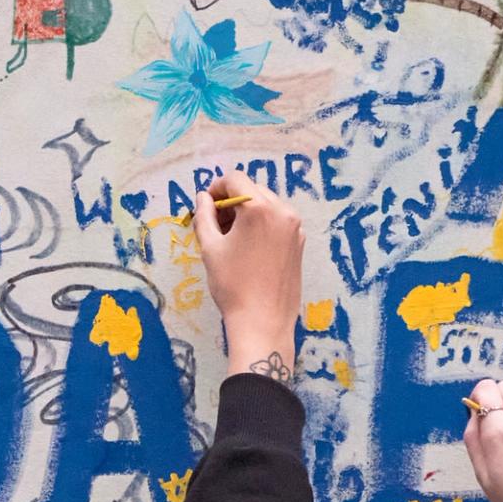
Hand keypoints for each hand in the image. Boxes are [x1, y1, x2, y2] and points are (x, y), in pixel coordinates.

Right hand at [194, 178, 306, 379]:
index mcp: (259, 208)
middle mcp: (282, 210)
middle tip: (215, 224)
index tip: (206, 205)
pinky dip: (261, 225)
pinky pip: (278, 221)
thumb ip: (204, 217)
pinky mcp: (299, 242)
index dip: (216, 188)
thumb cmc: (233, 286)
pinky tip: (249, 248)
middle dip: (231, 201)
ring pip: (266, 205)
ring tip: (231, 239)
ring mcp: (295, 226)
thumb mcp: (210, 249)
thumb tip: (202, 198)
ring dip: (246, 213)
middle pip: (252, 189)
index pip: (235, 179)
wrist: (262, 322)